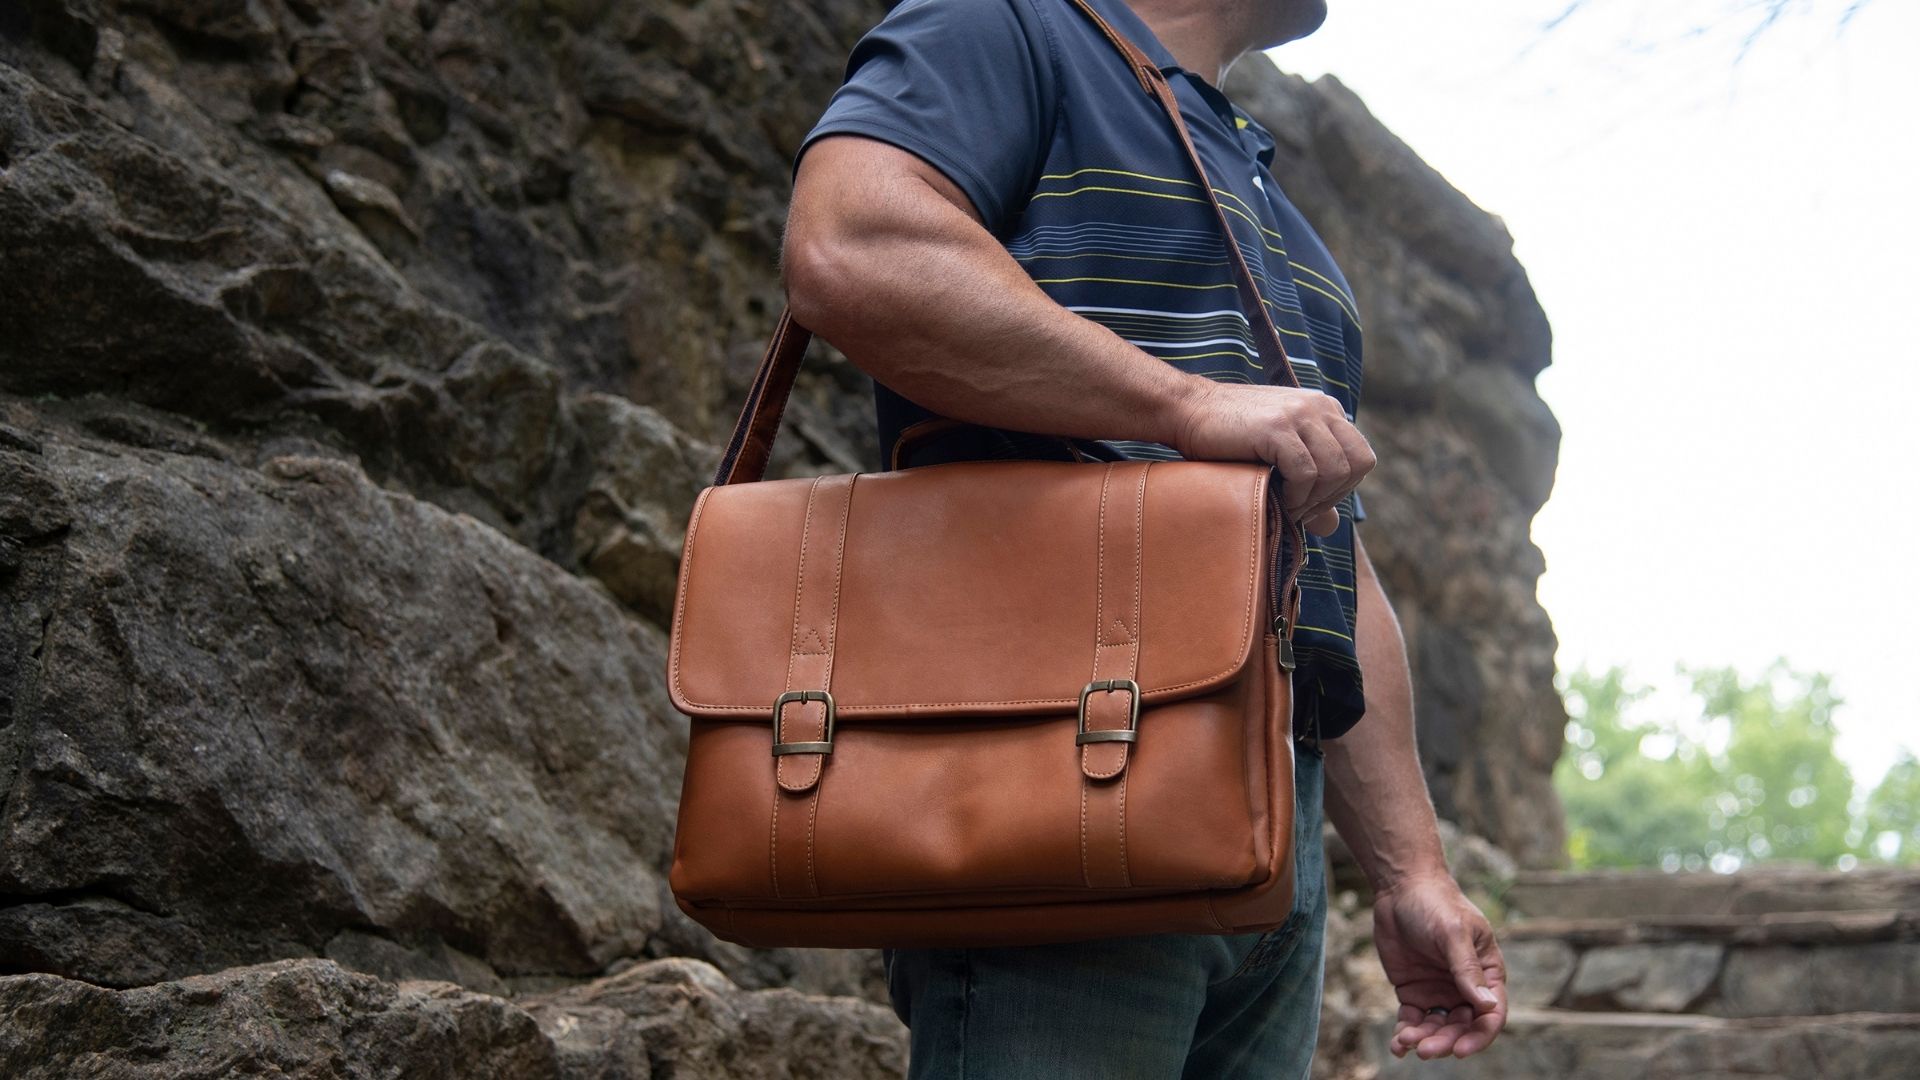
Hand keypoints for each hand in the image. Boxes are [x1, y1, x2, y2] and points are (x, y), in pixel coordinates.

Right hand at [1169, 381, 1374, 535]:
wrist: (1186, 411)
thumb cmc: (1227, 438)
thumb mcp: (1278, 459)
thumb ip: (1309, 487)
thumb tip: (1331, 527)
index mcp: (1325, 409)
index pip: (1361, 458)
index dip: (1342, 489)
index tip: (1308, 503)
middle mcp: (1319, 407)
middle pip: (1357, 465)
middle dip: (1332, 496)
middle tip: (1298, 509)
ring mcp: (1300, 414)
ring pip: (1335, 471)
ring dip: (1312, 499)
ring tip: (1284, 505)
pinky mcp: (1278, 427)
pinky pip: (1307, 473)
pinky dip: (1295, 495)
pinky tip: (1274, 497)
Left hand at [1372, 872, 1507, 1059]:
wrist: (1400, 888)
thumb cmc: (1436, 904)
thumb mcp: (1453, 934)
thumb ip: (1467, 970)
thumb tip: (1487, 1006)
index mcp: (1487, 973)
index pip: (1492, 1014)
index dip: (1479, 1036)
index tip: (1460, 1051)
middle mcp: (1466, 988)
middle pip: (1462, 1027)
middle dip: (1446, 1041)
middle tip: (1425, 1050)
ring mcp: (1440, 991)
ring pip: (1438, 1028)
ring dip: (1425, 1040)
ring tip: (1406, 1042)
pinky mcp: (1414, 991)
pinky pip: (1414, 1020)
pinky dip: (1407, 1033)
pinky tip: (1398, 1044)